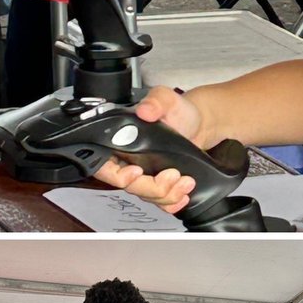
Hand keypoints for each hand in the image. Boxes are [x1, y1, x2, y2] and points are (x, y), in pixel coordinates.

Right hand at [93, 87, 205, 212]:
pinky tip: (183, 197)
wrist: (197, 123)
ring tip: (187, 180)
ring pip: (147, 196)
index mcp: (119, 141)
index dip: (117, 175)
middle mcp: (128, 161)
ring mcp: (144, 175)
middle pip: (130, 187)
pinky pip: (160, 203)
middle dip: (152, 187)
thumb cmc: (177, 110)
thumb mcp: (166, 99)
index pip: (104, 167)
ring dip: (167, 194)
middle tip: (174, 174)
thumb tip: (145, 110)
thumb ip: (155, 101)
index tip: (137, 171)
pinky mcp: (158, 184)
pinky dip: (172, 203)